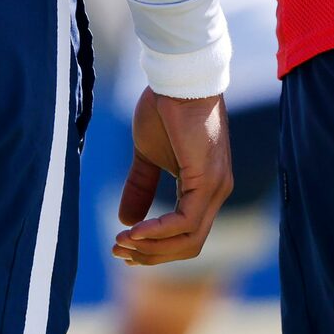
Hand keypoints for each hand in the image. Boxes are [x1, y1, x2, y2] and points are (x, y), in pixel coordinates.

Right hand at [112, 89, 231, 265]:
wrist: (176, 78)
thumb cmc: (165, 109)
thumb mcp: (146, 155)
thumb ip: (140, 186)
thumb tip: (125, 220)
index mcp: (205, 189)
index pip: (186, 235)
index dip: (154, 248)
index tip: (122, 247)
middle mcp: (217, 193)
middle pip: (189, 245)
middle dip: (151, 255)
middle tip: (117, 251)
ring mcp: (216, 187)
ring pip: (189, 239)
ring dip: (152, 247)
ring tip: (120, 243)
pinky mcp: (207, 179)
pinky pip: (186, 220)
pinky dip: (159, 231)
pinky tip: (134, 231)